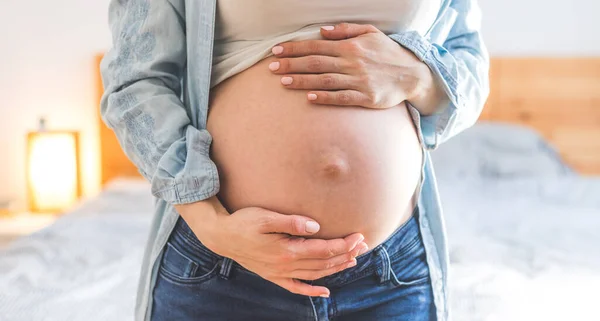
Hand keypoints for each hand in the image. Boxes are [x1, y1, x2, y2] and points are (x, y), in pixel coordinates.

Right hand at [176, 199, 367, 297]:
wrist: (221, 237)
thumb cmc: (243, 222)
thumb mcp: (265, 217)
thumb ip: (292, 222)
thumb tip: (316, 227)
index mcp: (286, 250)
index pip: (323, 249)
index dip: (344, 244)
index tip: (359, 236)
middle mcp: (285, 265)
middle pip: (323, 263)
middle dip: (345, 254)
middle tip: (363, 245)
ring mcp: (279, 273)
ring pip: (314, 275)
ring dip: (335, 269)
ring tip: (352, 261)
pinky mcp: (273, 276)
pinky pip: (296, 287)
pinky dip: (312, 291)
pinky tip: (324, 293)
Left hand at [269, 23, 444, 113]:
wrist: (413, 74)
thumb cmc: (389, 53)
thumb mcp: (371, 33)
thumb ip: (347, 30)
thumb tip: (323, 30)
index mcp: (351, 46)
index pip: (316, 46)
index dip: (294, 48)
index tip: (276, 51)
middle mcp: (352, 63)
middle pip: (316, 63)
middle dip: (291, 65)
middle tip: (271, 68)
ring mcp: (359, 81)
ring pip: (325, 80)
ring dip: (302, 81)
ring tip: (283, 83)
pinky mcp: (366, 98)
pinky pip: (342, 98)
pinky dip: (325, 98)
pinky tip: (309, 98)